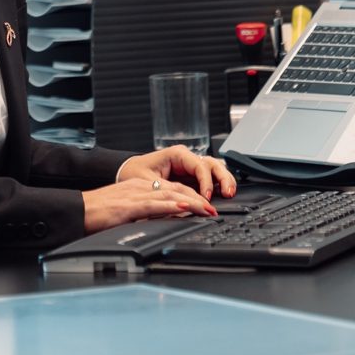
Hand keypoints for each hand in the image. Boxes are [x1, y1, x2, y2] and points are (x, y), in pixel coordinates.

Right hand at [81, 174, 218, 233]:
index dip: (192, 196)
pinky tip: (183, 207)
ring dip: (191, 202)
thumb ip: (144, 214)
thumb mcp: (126, 211)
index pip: (172, 189)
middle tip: (214, 209)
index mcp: (140, 187)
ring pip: (169, 195)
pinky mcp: (128, 206)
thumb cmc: (97, 213)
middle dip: (198, 199)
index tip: (206, 206)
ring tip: (207, 209)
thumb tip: (163, 222)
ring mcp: (135, 195)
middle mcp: (140, 188)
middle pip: (175, 189)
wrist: (77, 210)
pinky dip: (171, 205)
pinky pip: (154, 204)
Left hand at [116, 146, 236, 202]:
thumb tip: (184, 201)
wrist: (125, 172)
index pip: (200, 166)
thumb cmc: (133, 172)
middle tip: (228, 193)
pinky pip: (210, 178)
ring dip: (224, 180)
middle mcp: (186, 158)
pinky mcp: (191, 177)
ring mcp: (190, 167)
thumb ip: (167, 191)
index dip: (206, 182)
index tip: (207, 197)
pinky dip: (218, 185)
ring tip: (230, 194)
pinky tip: (223, 195)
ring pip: (215, 169)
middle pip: (213, 164)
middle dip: (223, 178)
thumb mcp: (149, 182)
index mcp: (177, 154)